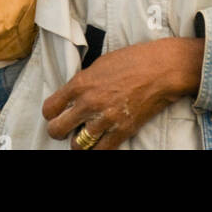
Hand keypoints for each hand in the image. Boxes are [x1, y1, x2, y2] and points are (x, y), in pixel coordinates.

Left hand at [42, 38, 204, 150]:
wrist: (161, 69)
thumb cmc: (133, 60)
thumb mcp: (101, 63)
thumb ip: (84, 81)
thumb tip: (73, 94)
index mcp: (81, 83)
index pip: (50, 108)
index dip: (51, 113)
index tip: (55, 113)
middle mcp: (89, 103)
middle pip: (57, 130)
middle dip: (58, 130)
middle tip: (65, 128)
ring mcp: (105, 119)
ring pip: (77, 145)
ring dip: (79, 142)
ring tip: (84, 136)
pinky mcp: (121, 131)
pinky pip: (101, 151)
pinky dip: (98, 149)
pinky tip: (99, 143)